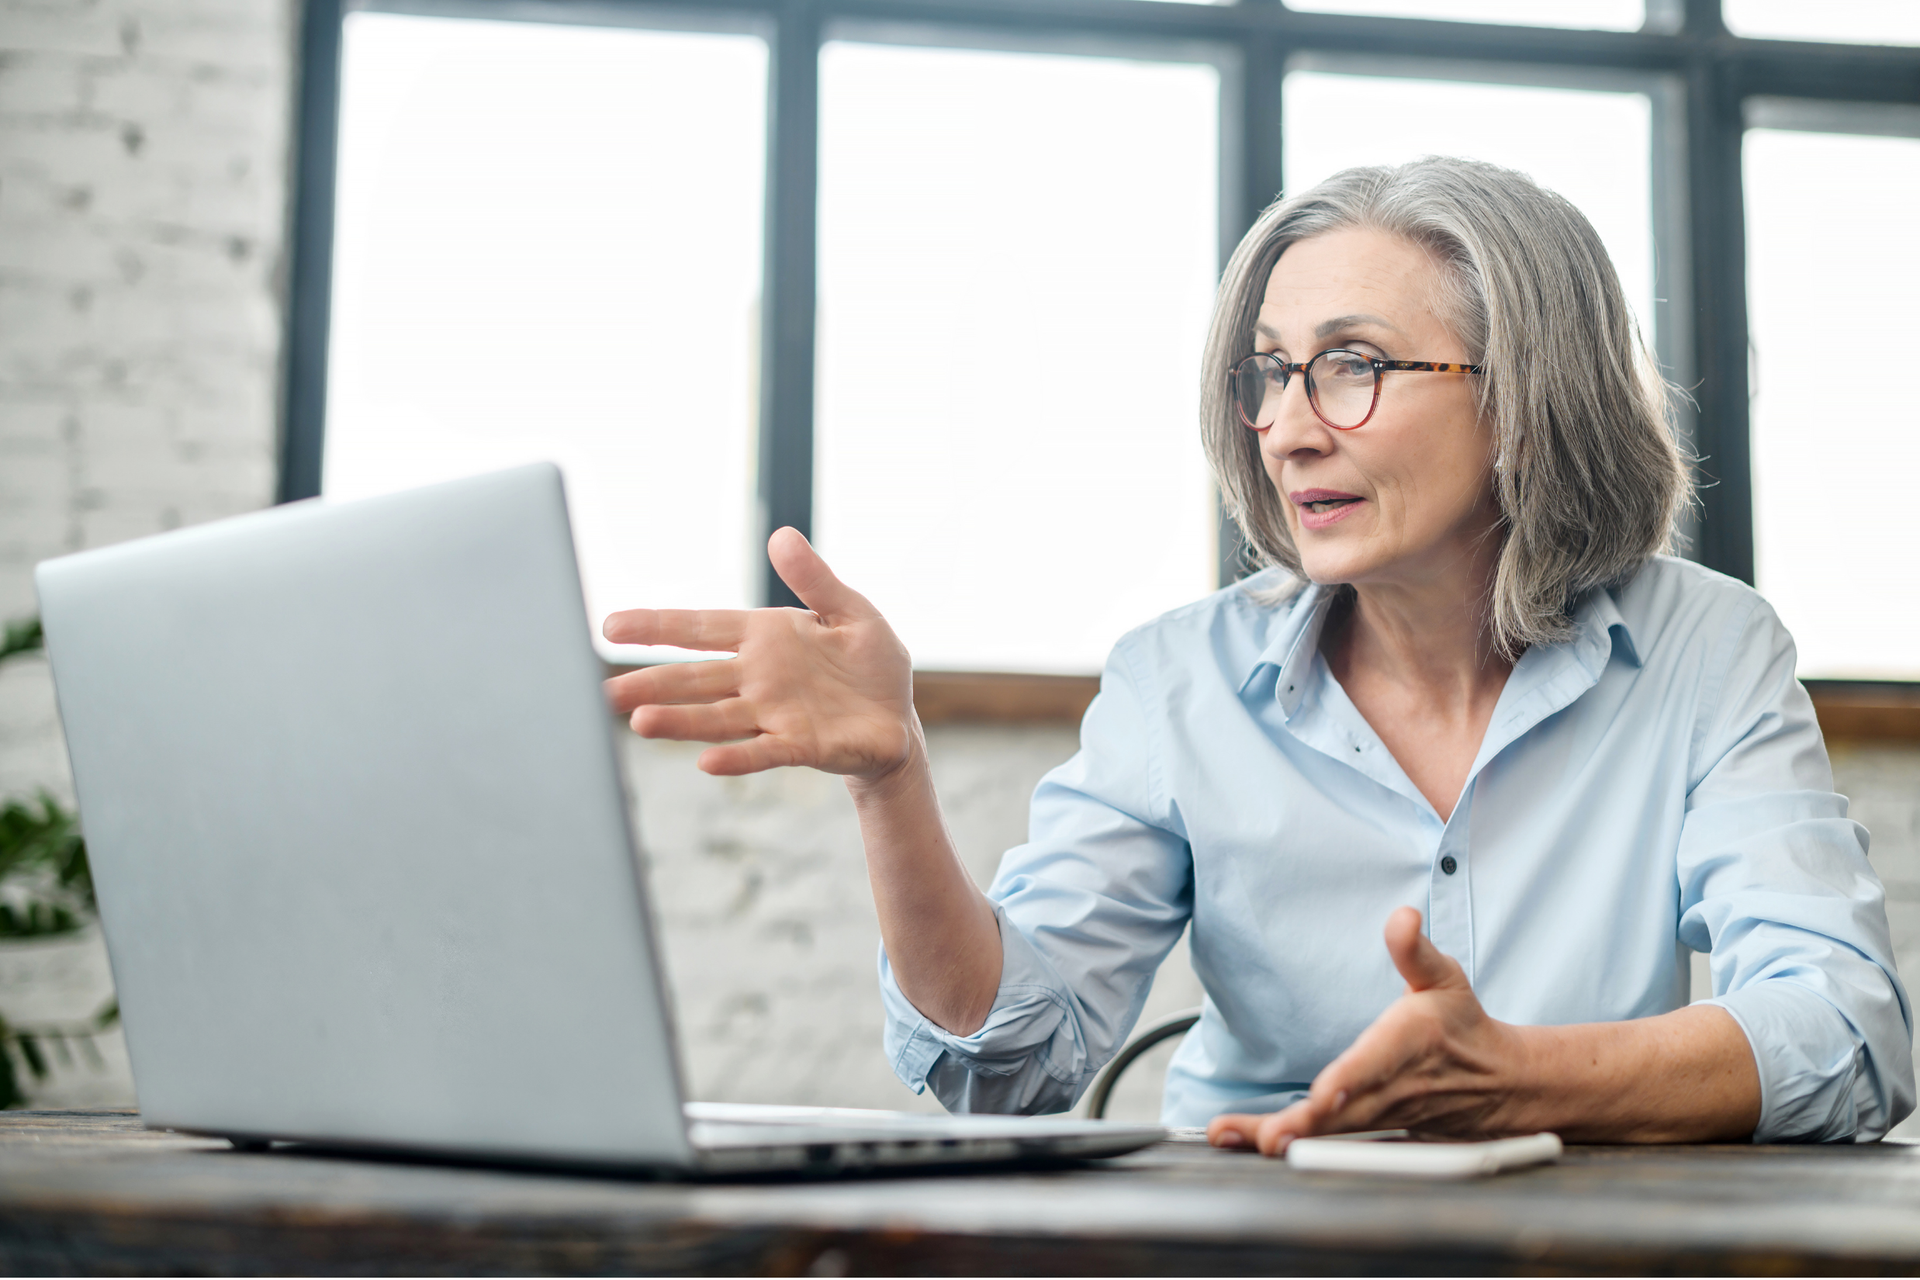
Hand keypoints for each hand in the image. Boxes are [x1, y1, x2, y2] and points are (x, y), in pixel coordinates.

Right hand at [602, 528, 916, 779]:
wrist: (898, 719)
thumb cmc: (870, 663)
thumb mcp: (852, 611)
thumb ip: (815, 580)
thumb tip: (781, 535)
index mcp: (765, 636)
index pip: (701, 628)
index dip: (657, 625)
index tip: (610, 625)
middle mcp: (758, 677)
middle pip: (695, 678)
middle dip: (652, 683)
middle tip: (605, 691)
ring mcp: (774, 714)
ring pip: (717, 717)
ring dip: (680, 721)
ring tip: (639, 724)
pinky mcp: (799, 745)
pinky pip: (762, 752)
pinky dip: (736, 758)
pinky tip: (706, 764)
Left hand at [1207, 907, 1529, 1155]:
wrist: (1495, 1082)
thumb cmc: (1459, 1023)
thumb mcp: (1444, 977)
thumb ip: (1415, 951)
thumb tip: (1403, 916)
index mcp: (1409, 1044)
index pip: (1379, 1063)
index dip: (1352, 1079)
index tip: (1325, 1094)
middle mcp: (1393, 1088)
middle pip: (1348, 1112)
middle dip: (1307, 1125)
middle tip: (1269, 1136)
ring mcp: (1380, 1116)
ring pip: (1332, 1134)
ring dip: (1286, 1137)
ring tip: (1235, 1136)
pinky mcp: (1368, 1131)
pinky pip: (1326, 1142)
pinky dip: (1289, 1142)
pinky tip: (1247, 1140)